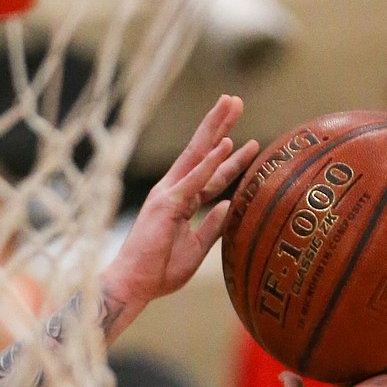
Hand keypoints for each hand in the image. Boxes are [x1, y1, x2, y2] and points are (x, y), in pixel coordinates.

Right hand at [99, 95, 258, 328]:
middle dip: (220, 125)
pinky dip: (211, 162)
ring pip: (198, 154)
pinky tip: (226, 143)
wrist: (134, 285)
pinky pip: (194, 179)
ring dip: (217, 128)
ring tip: (232, 103)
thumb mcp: (196, 249)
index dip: (230, 159)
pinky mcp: (168, 204)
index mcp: (181, 202)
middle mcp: (174, 191)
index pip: (210, 175)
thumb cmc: (159, 271)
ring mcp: (169, 194)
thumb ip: (212, 226)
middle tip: (236, 101)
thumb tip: (228, 205)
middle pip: (202, 152)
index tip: (251, 143)